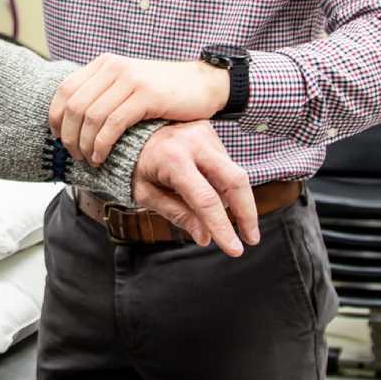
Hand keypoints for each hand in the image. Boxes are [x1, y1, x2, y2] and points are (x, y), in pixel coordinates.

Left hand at [50, 55, 227, 163]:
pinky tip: (102, 157)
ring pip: (91, 116)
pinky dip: (102, 144)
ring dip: (84, 144)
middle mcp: (113, 67)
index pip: (64, 90)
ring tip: (88, 160)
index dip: (55, 117)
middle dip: (68, 135)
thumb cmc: (164, 91)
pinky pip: (113, 123)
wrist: (203, 83)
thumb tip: (71, 119)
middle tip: (74, 155)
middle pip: (73, 105)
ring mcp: (130, 79)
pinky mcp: (146, 95)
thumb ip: (103, 94)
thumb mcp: (128, 84)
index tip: (58, 138)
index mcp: (104, 64)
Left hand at [131, 121, 257, 254]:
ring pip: (233, 172)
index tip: (235, 250)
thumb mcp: (146, 194)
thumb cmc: (135, 165)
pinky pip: (225, 162)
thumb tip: (206, 237)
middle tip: (251, 238)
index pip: (205, 200)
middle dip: (247, 213)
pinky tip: (208, 189)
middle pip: (234, 180)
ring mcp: (204, 132)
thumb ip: (176, 213)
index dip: (222, 227)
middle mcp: (193, 142)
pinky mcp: (209, 130)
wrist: (129, 130)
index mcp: (172, 160)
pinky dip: (223, 183)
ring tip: (215, 212)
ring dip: (232, 199)